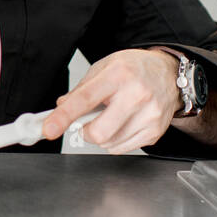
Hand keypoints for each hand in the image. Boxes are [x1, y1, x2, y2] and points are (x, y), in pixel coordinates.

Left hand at [41, 48, 182, 153]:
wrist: (167, 73)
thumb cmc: (135, 69)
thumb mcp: (104, 67)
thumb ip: (81, 89)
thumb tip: (61, 108)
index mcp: (119, 74)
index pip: (84, 99)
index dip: (63, 117)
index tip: (49, 129)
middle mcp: (137, 95)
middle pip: (99, 132)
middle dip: (85, 131)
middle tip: (87, 121)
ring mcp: (149, 115)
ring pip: (109, 144)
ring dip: (101, 135)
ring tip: (111, 116)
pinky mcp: (155, 131)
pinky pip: (122, 148)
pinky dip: (115, 140)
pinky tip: (122, 123)